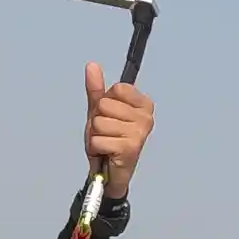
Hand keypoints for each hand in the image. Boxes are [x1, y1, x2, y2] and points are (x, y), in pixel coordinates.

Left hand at [84, 62, 153, 199]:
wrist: (109, 173)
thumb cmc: (108, 140)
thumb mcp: (99, 112)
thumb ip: (96, 89)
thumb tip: (92, 65)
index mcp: (144, 104)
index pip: (117, 89)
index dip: (105, 102)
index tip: (111, 116)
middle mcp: (146, 117)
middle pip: (105, 105)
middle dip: (98, 121)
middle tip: (107, 133)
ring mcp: (140, 132)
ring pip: (99, 122)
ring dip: (96, 135)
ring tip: (106, 144)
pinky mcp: (131, 148)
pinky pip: (98, 139)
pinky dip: (96, 148)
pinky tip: (106, 153)